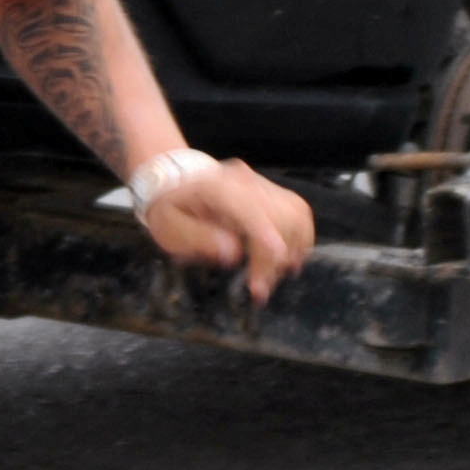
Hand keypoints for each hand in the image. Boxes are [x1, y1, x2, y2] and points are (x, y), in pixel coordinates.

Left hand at [141, 159, 315, 302]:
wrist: (174, 183)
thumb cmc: (169, 208)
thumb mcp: (169, 228)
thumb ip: (198, 239)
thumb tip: (232, 253)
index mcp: (215, 187)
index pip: (250, 208)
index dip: (266, 234)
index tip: (275, 261)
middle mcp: (244, 181)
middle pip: (278, 215)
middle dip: (275, 257)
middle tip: (260, 289)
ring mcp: (261, 184)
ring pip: (295, 213)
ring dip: (293, 249)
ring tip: (274, 278)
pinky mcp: (273, 191)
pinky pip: (299, 211)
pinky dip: (300, 237)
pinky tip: (291, 260)